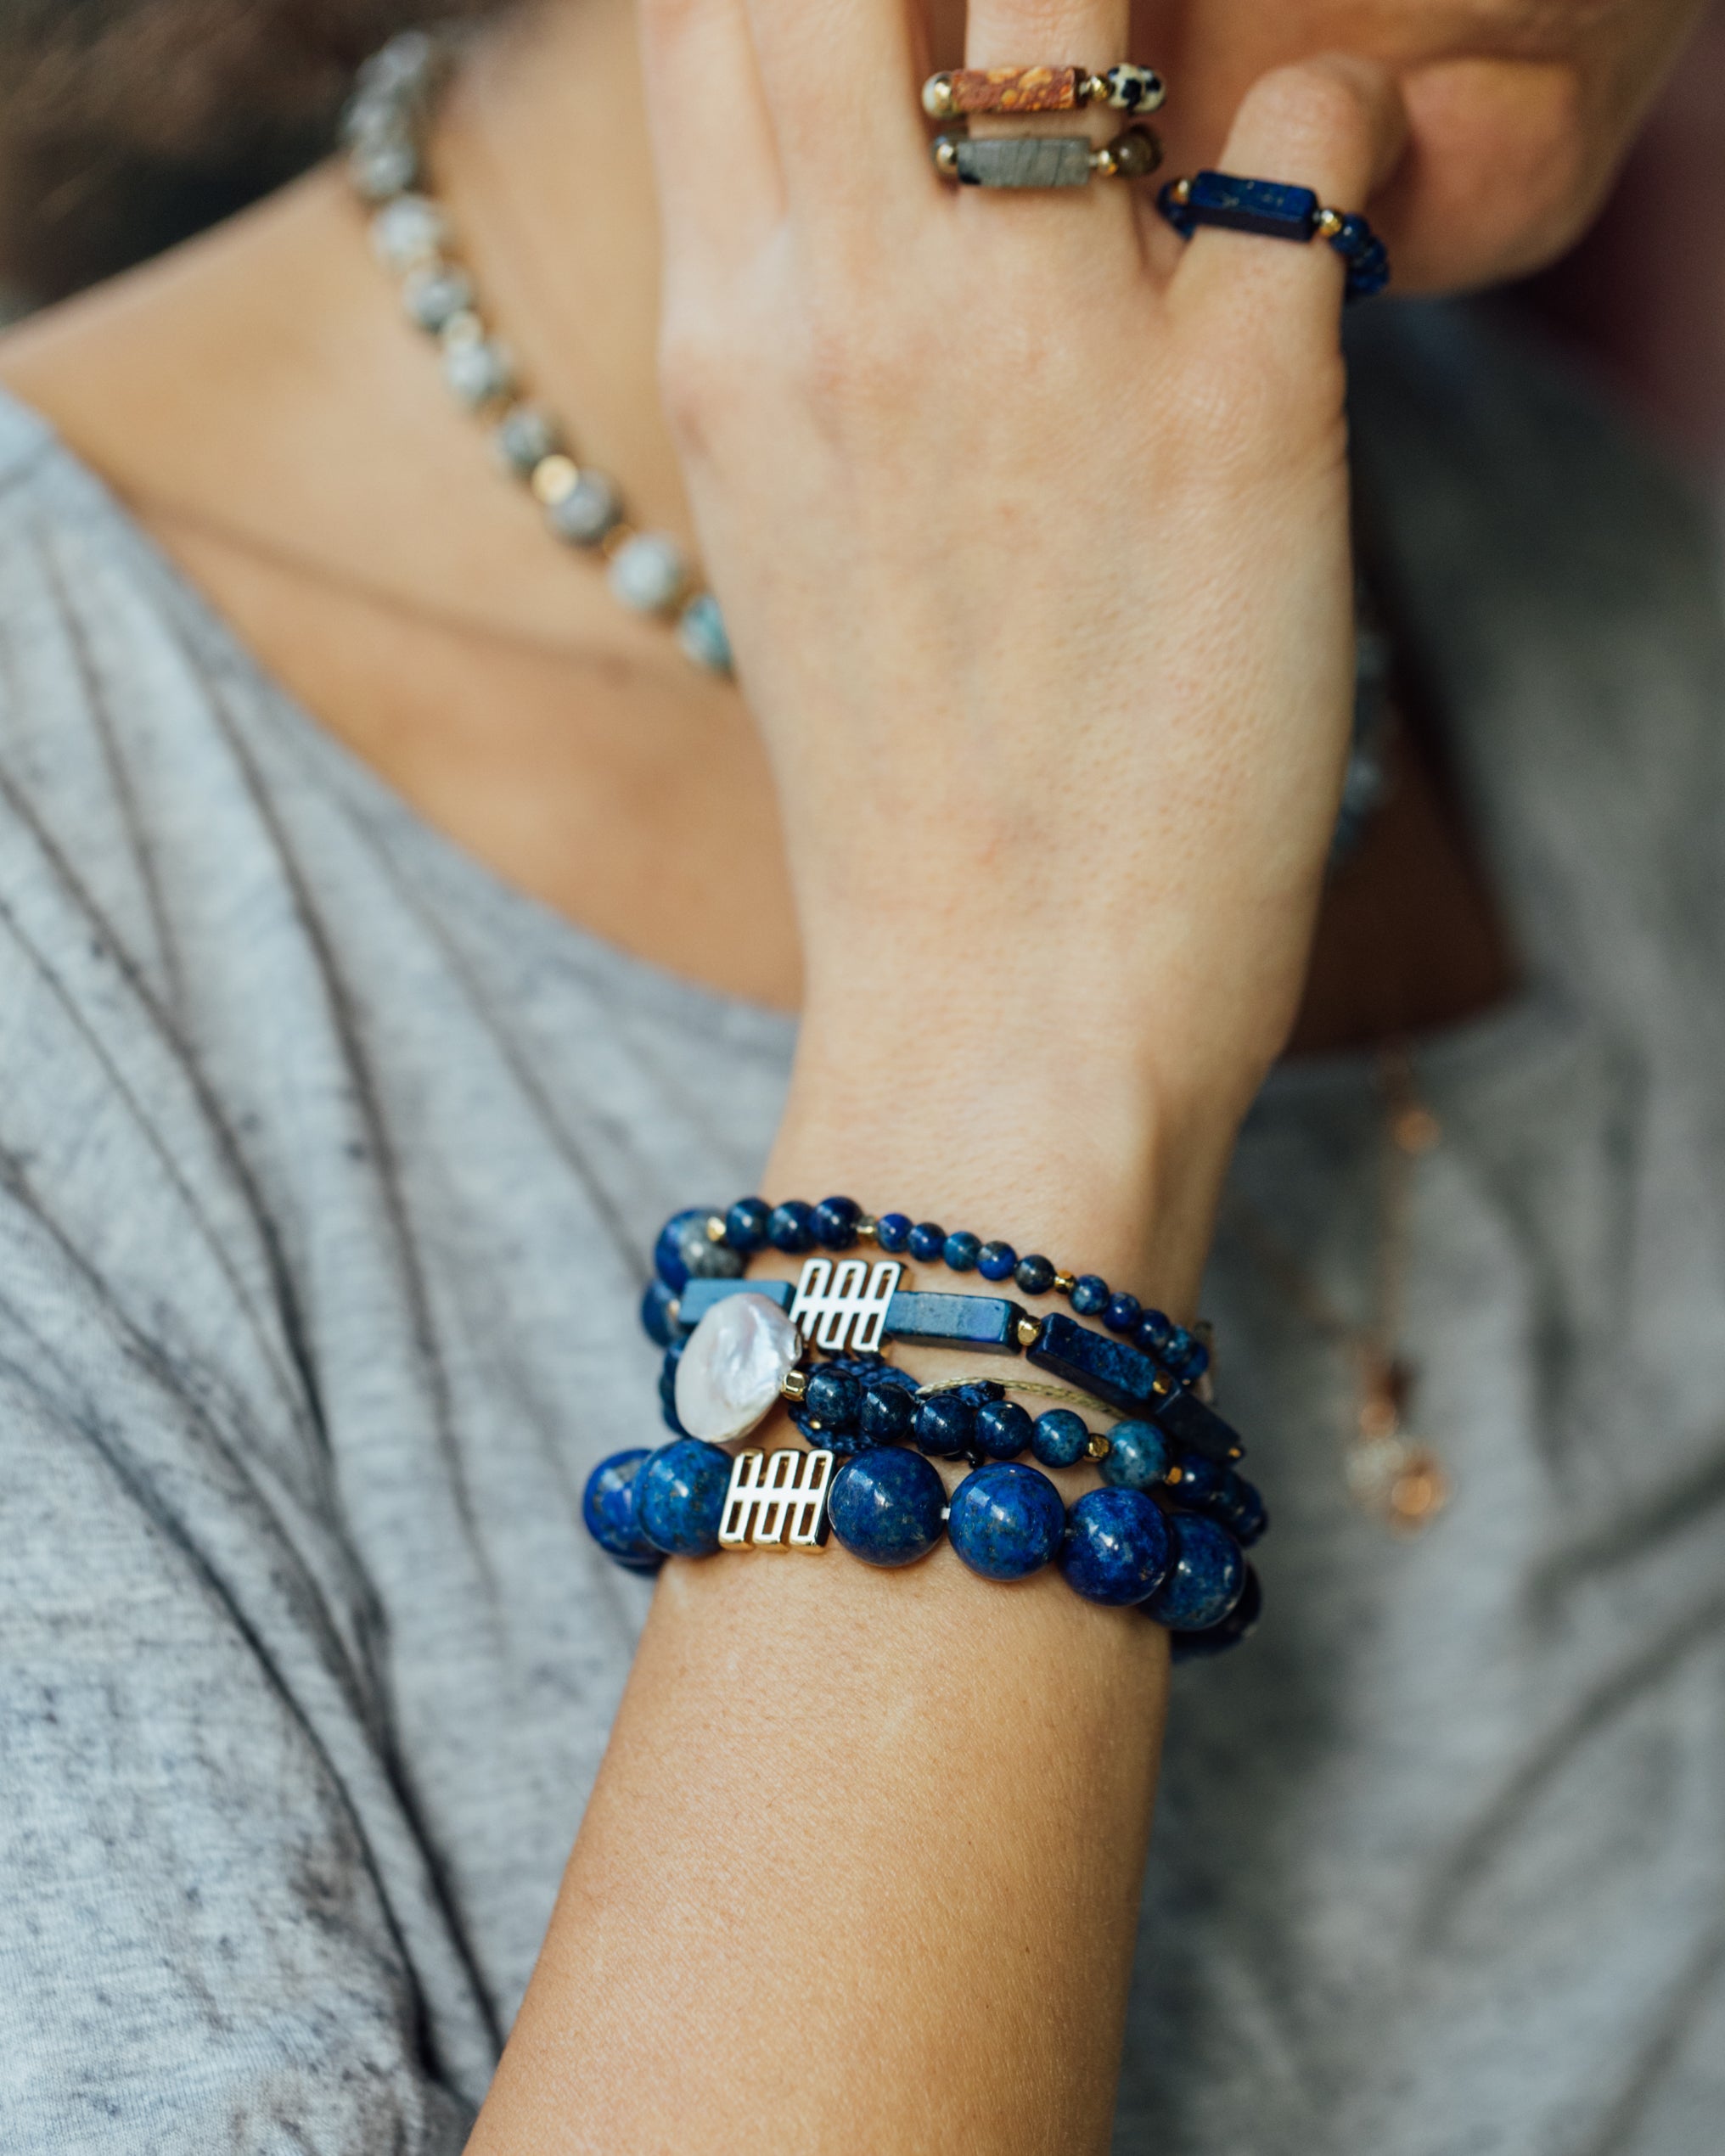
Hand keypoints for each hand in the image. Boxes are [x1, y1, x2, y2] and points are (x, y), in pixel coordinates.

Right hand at [640, 0, 1405, 1159]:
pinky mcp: (1241, 406)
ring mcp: (1047, 341)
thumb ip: (806, 316)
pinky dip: (1343, 135)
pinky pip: (1321, 127)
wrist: (1005, 1012)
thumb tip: (871, 169)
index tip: (902, 17)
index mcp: (727, 334)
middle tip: (1056, 35)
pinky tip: (1321, 229)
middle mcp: (857, 299)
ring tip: (1179, 117)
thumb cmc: (904, 788)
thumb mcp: (781, 524)